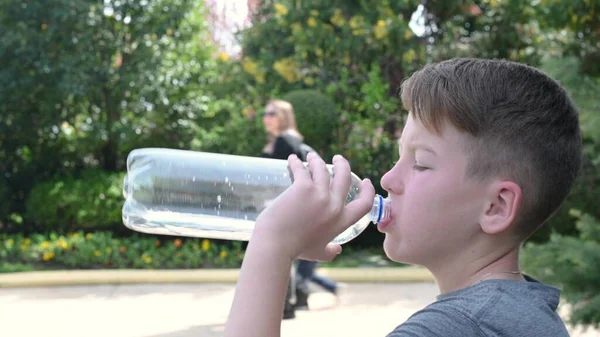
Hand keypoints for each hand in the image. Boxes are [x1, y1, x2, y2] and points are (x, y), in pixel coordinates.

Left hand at [253, 152, 374, 261]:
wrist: (275, 245)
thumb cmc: (294, 250)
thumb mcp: (318, 253)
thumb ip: (330, 252)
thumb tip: (337, 250)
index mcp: (341, 221)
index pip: (364, 204)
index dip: (368, 191)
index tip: (366, 181)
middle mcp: (334, 206)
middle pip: (345, 177)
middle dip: (342, 164)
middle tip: (337, 159)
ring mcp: (319, 195)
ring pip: (322, 169)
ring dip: (316, 160)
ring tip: (311, 157)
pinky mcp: (303, 187)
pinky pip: (301, 169)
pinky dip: (296, 162)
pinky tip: (292, 160)